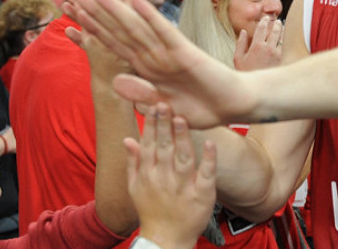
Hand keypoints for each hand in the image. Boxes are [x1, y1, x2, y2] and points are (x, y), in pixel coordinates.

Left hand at [64, 0, 253, 128]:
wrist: (232, 105)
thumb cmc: (201, 106)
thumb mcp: (164, 106)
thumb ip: (141, 94)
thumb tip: (114, 80)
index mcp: (146, 67)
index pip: (113, 45)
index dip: (92, 30)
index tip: (71, 18)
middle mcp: (154, 55)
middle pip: (119, 30)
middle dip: (95, 13)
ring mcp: (168, 51)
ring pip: (136, 27)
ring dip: (115, 8)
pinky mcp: (186, 52)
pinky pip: (165, 32)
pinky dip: (151, 17)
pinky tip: (137, 0)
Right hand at [125, 103, 216, 248]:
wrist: (166, 239)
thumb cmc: (150, 210)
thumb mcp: (134, 188)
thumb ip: (132, 162)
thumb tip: (127, 138)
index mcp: (148, 175)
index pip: (148, 144)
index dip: (150, 125)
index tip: (153, 105)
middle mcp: (164, 179)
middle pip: (164, 148)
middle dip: (164, 125)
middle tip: (165, 103)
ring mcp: (183, 187)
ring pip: (183, 158)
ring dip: (183, 138)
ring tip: (182, 118)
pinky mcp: (202, 195)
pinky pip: (205, 175)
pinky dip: (208, 159)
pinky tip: (211, 143)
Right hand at [233, 18, 283, 70]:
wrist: (256, 88)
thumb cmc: (245, 73)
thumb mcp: (238, 58)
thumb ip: (240, 43)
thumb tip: (244, 32)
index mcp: (257, 46)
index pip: (262, 28)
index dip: (264, 21)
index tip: (265, 18)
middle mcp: (268, 48)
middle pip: (275, 31)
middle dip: (276, 24)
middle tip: (277, 21)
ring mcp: (277, 54)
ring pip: (282, 38)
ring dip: (282, 31)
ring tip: (282, 27)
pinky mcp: (282, 60)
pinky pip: (284, 47)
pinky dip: (284, 41)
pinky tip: (283, 40)